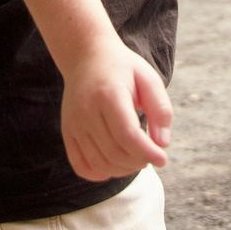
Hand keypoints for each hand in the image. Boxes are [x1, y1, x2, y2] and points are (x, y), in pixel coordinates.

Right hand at [59, 38, 172, 181]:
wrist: (87, 56)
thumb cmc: (124, 69)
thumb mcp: (149, 79)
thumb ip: (161, 109)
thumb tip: (163, 143)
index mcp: (109, 94)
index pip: (128, 135)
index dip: (147, 152)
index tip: (162, 158)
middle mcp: (86, 110)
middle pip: (114, 152)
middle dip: (138, 162)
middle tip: (151, 155)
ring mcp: (74, 123)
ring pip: (99, 163)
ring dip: (123, 169)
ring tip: (136, 158)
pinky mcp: (67, 132)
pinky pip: (81, 165)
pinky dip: (100, 173)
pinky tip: (115, 164)